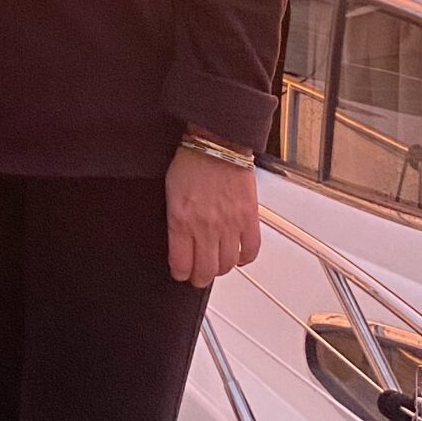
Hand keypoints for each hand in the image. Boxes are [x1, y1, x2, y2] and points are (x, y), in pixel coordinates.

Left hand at [165, 150, 261, 286]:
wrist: (217, 141)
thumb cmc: (192, 160)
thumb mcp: (171, 193)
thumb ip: (175, 220)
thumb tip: (178, 241)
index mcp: (181, 221)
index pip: (181, 265)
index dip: (181, 274)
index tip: (181, 273)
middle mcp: (205, 228)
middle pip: (205, 271)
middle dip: (199, 278)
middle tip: (198, 275)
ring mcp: (229, 225)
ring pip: (227, 265)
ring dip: (221, 268)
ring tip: (217, 264)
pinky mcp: (249, 218)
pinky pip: (250, 250)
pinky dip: (245, 258)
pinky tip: (238, 255)